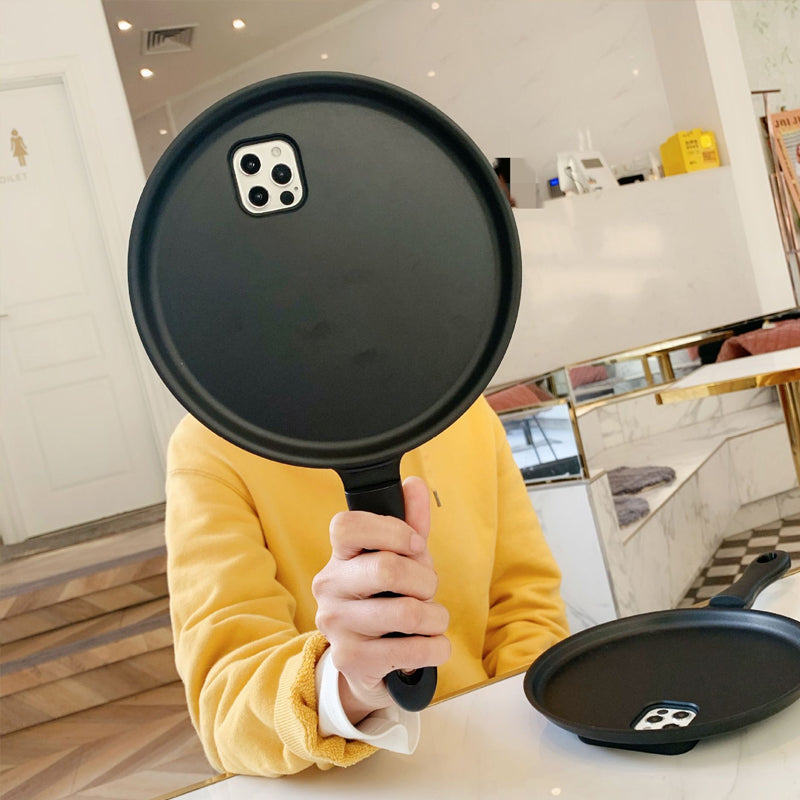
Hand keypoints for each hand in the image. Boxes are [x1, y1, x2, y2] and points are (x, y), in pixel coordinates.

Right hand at [312, 476, 450, 722]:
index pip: (347, 525)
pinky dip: (435, 647)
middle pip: (387, 569)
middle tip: (428, 590)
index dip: (391, 531)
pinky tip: (432, 644)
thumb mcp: (400, 559)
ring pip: (406, 612)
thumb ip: (410, 523)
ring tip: (433, 620)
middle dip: (425, 580)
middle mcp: (329, 587)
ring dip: (436, 617)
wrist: (368, 660)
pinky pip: (410, 650)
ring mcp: (336, 625)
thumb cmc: (386, 598)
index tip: (415, 546)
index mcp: (339, 556)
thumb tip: (414, 484)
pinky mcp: (351, 659)